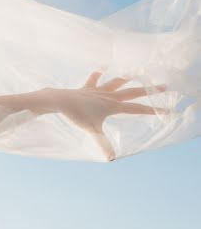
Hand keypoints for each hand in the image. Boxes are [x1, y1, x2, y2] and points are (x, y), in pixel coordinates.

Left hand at [44, 71, 168, 160]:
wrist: (60, 100)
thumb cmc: (77, 115)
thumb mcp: (92, 131)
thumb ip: (103, 144)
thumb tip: (111, 159)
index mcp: (113, 106)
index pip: (137, 109)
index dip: (153, 110)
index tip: (168, 110)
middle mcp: (108, 96)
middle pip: (132, 92)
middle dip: (148, 90)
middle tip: (163, 86)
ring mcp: (98, 90)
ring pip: (116, 82)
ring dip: (125, 78)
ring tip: (134, 73)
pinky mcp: (87, 88)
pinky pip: (94, 80)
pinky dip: (97, 75)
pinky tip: (100, 70)